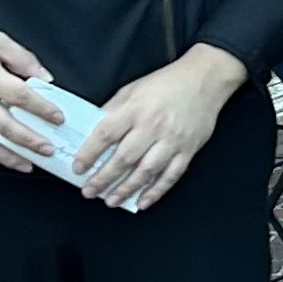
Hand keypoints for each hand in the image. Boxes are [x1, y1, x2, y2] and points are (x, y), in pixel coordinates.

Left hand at [74, 44, 245, 211]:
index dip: (89, 153)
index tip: (78, 168)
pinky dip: (155, 191)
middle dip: (103, 178)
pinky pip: (170, 176)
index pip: (106, 134)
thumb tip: (93, 131)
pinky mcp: (188, 150)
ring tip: (110, 200)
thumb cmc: (166, 83)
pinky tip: (142, 202)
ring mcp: (172, 140)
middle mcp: (153, 126)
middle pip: (124, 158)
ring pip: (146, 171)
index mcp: (136, 108)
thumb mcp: (133, 89)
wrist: (204, 79)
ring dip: (126, 189)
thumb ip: (114, 110)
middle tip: (89, 191)